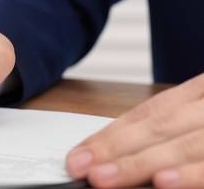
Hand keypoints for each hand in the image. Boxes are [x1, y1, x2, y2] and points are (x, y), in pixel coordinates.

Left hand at [66, 73, 203, 187]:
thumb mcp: (200, 114)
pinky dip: (190, 174)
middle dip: (115, 148)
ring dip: (139, 164)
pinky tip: (162, 182)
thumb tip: (118, 154)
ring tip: (103, 178)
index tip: (80, 152)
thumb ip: (170, 129)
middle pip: (158, 125)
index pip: (149, 112)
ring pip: (183, 145)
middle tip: (81, 167)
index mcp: (199, 92)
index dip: (111, 133)